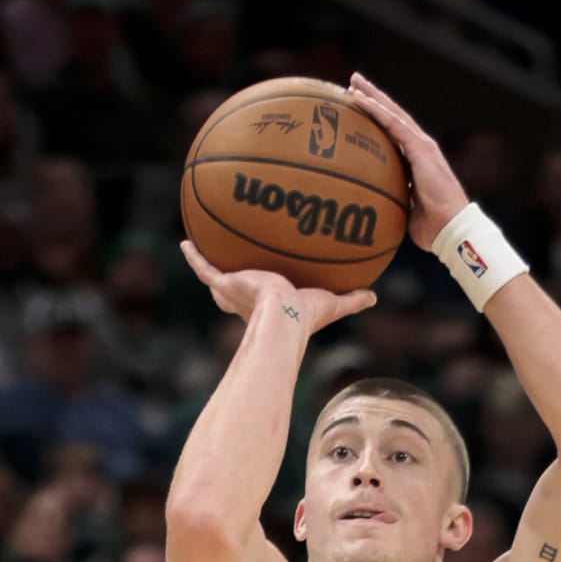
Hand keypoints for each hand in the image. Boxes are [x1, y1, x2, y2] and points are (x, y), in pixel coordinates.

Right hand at [180, 242, 374, 333]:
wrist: (283, 318)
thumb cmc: (305, 319)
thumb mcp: (332, 304)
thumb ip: (351, 300)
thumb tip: (375, 297)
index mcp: (267, 306)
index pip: (260, 299)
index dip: (259, 292)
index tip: (262, 284)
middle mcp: (247, 299)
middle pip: (234, 290)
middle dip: (230, 281)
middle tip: (229, 265)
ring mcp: (234, 290)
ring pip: (216, 277)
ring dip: (207, 263)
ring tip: (198, 245)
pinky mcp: (225, 283)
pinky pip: (204, 268)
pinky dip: (194, 257)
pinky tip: (185, 242)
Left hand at [346, 74, 462, 247]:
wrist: (451, 228)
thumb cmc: (433, 227)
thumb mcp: (408, 210)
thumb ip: (396, 201)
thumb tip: (378, 209)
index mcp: (418, 160)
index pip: (394, 132)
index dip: (378, 118)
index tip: (359, 107)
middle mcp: (420, 147)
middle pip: (393, 116)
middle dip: (374, 98)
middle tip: (353, 83)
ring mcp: (421, 145)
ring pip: (392, 113)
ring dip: (372, 96)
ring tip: (353, 83)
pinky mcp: (420, 148)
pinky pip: (393, 123)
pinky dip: (375, 110)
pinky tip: (359, 99)